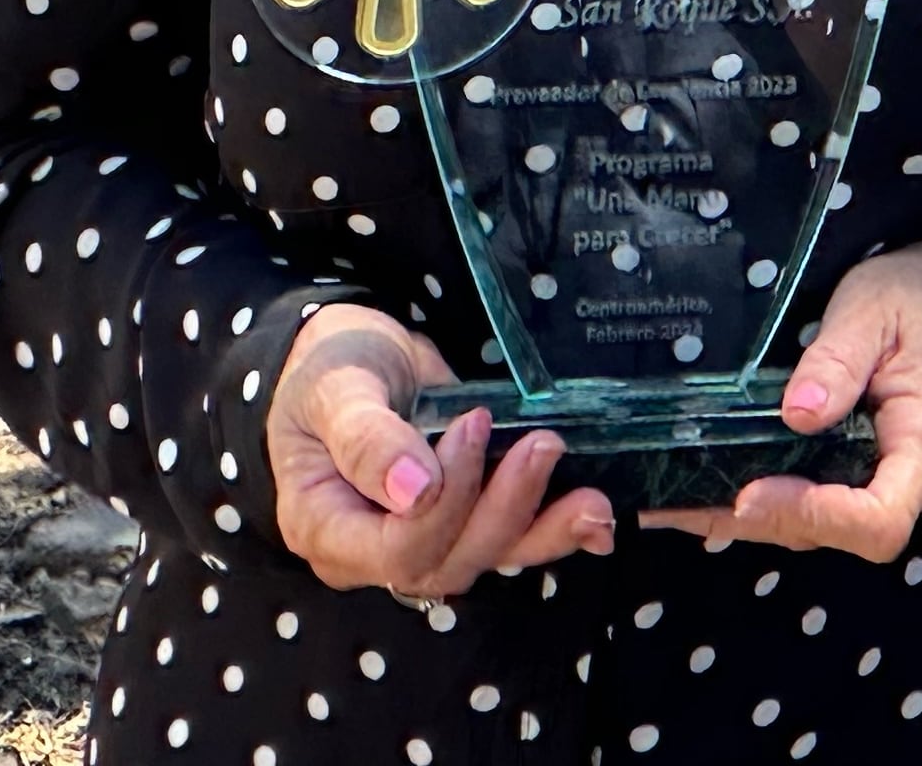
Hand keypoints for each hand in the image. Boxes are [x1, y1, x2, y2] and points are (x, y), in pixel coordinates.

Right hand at [264, 302, 612, 597]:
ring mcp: (420, 541)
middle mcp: (371, 551)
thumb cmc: (328, 369)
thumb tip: (414, 491)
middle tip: (541, 444)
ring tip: (592, 501)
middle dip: (503, 510)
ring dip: (542, 530)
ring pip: (483, 558)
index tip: (469, 428)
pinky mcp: (461, 521)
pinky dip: (552, 530)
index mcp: (325, 526)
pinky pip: (506, 541)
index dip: (442, 506)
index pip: (394, 550)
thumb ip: (368, 439)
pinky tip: (596, 519)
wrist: (351, 358)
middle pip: (446, 563)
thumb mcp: (336, 388)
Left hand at [645, 241, 921, 559]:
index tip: (752, 494)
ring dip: (756, 520)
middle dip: (766, 519)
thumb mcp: (870, 309)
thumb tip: (795, 415)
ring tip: (680, 504)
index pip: (880, 519)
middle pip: (842, 533)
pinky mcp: (878, 477)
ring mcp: (903, 484)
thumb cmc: (916, 294)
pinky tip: (713, 496)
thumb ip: (836, 362)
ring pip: (826, 528)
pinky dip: (771, 506)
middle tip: (684, 502)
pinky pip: (825, 507)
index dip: (813, 516)